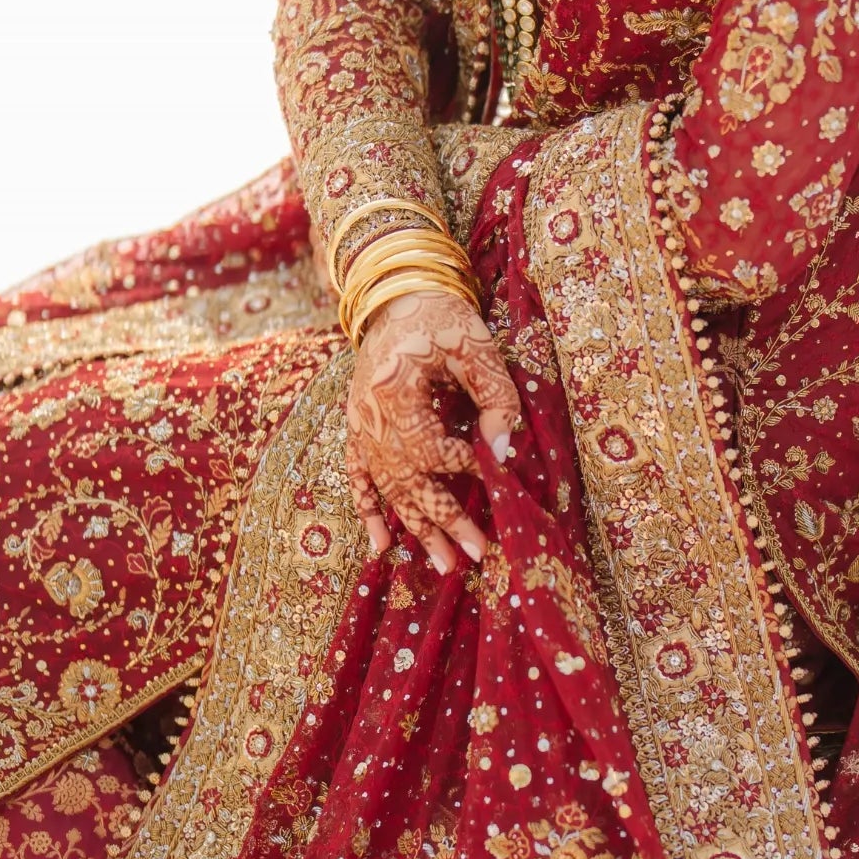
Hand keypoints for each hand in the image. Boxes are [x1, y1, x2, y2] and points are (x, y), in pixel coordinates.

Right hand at [344, 289, 520, 572]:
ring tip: (443, 565)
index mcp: (394, 390)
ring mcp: (358, 424)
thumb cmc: (441, 316)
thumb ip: (494, 397)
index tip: (496, 480)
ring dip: (415, 527)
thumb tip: (501, 454)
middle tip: (475, 555)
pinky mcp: (356, 427)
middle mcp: (368, 415)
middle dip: (443, 520)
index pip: (430, 447)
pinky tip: (382, 545)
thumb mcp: (475, 346)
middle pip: (406, 480)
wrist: (396, 294)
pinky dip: (368, 511)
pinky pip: (357, 477)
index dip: (463, 467)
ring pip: (386, 487)